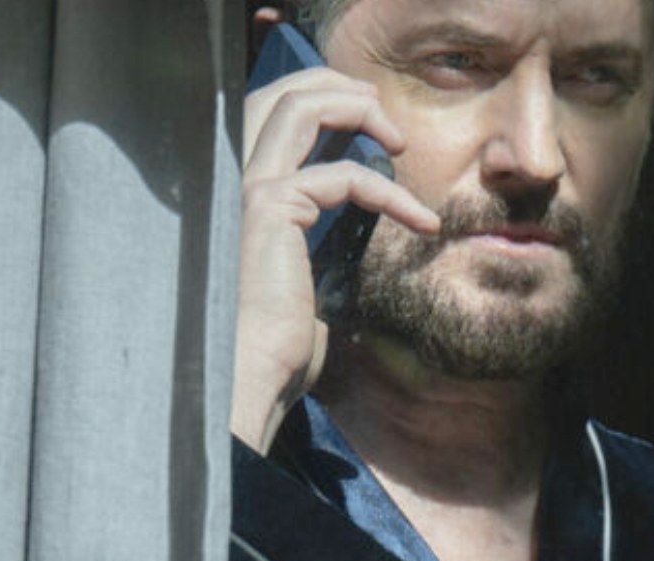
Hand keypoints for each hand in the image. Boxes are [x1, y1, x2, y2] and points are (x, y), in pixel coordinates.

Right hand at [232, 66, 439, 453]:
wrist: (254, 379)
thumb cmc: (277, 351)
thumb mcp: (308, 290)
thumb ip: (321, 255)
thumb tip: (354, 252)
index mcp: (237, 198)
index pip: (268, 121)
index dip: (316, 104)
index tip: (364, 124)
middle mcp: (232, 184)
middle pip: (278, 97)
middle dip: (335, 88)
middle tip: (380, 109)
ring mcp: (247, 191)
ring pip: (298, 108)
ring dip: (357, 109)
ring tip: (399, 138)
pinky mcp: (270, 208)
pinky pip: (345, 176)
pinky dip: (391, 192)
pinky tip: (421, 220)